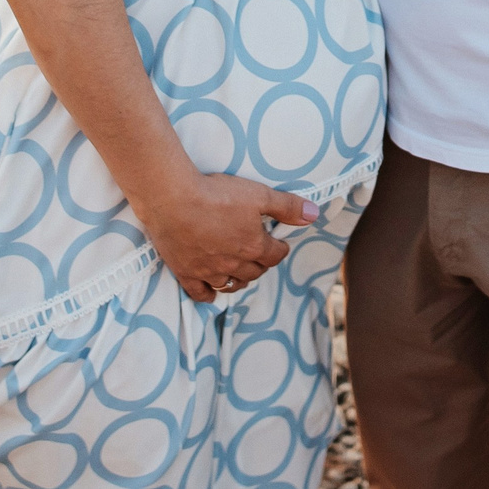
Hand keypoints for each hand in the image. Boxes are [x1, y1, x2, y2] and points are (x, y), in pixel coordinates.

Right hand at [137, 172, 318, 303]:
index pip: (275, 255)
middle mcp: (233, 263)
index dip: (280, 249)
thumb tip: (314, 215)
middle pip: (254, 272)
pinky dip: (209, 295)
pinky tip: (212, 293)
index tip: (280, 244)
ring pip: (230, 284)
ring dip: (239, 280)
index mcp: (253, 246)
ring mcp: (209, 271)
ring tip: (241, 273)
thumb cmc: (216, 194)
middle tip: (260, 256)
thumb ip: (287, 206)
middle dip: (261, 265)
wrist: (173, 199)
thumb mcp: (258, 194)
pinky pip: (201, 293)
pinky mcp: (186, 272)